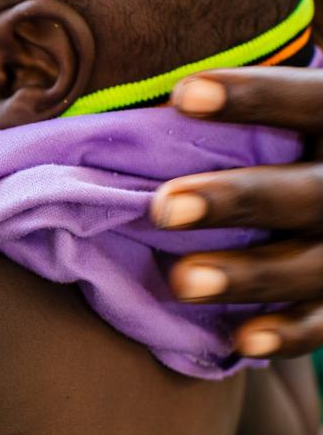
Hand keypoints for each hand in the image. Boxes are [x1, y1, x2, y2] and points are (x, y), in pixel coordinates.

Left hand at [151, 66, 322, 356]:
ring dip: (246, 275)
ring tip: (181, 281)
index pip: (307, 99)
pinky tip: (241, 340)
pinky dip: (287, 334)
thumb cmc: (276, 146)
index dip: (252, 96)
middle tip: (162, 208)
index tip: (182, 94)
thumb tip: (130, 94)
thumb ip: (226, 116)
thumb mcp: (276, 124)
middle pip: (305, 191)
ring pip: (311, 264)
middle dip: (233, 200)